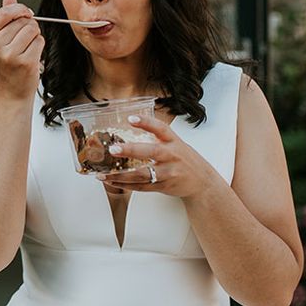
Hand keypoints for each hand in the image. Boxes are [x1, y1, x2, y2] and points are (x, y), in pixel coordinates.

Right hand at [0, 0, 43, 100]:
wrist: (10, 93)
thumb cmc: (6, 66)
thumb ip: (5, 17)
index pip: (3, 13)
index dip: (18, 9)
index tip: (26, 13)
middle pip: (22, 21)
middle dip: (29, 26)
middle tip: (24, 41)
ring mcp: (10, 55)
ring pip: (32, 29)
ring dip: (35, 36)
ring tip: (28, 48)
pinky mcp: (26, 62)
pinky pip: (39, 41)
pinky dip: (39, 46)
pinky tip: (33, 56)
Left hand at [96, 115, 222, 197]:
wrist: (202, 183)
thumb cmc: (185, 160)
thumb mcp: (176, 144)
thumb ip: (158, 137)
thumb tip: (131, 126)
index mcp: (174, 142)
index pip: (161, 128)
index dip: (146, 122)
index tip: (131, 119)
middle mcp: (171, 156)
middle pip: (150, 152)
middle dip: (130, 150)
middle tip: (113, 149)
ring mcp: (168, 173)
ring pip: (142, 174)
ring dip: (120, 174)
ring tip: (103, 173)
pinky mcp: (163, 187)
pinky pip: (141, 187)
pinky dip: (125, 185)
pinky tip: (112, 182)